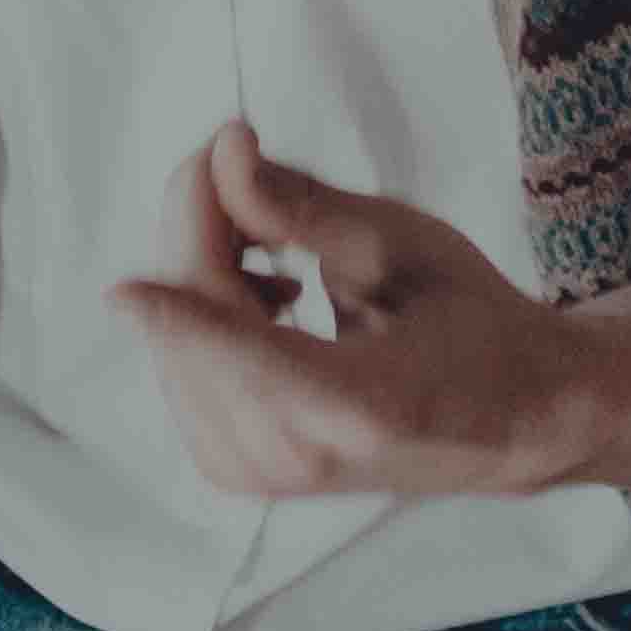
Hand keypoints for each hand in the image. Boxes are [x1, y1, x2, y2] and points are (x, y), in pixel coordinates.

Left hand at [107, 121, 614, 496]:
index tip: (120, 289)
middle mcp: (295, 457)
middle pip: (194, 331)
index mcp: (357, 406)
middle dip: (200, 233)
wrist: (510, 416)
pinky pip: (184, 370)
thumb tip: (220, 156)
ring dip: (204, 274)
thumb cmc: (473, 322)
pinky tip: (271, 301)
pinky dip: (206, 318)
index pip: (244, 359)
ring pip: (176, 346)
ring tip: (282, 255)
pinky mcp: (231, 469)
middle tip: (243, 163)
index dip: (178, 318)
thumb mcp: (405, 245)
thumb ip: (303, 207)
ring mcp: (256, 473)